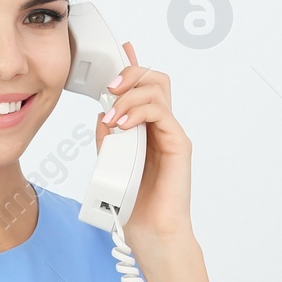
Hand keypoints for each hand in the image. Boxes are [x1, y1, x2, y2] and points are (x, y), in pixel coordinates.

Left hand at [95, 41, 193, 245]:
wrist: (152, 233)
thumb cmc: (134, 204)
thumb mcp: (110, 164)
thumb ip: (108, 137)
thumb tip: (102, 113)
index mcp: (146, 128)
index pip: (143, 87)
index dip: (133, 65)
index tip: (122, 48)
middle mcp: (161, 127)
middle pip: (154, 79)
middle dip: (130, 73)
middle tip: (109, 87)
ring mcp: (171, 134)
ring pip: (158, 89)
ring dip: (130, 95)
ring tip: (113, 116)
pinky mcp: (179, 144)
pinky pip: (161, 112)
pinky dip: (139, 111)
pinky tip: (123, 124)